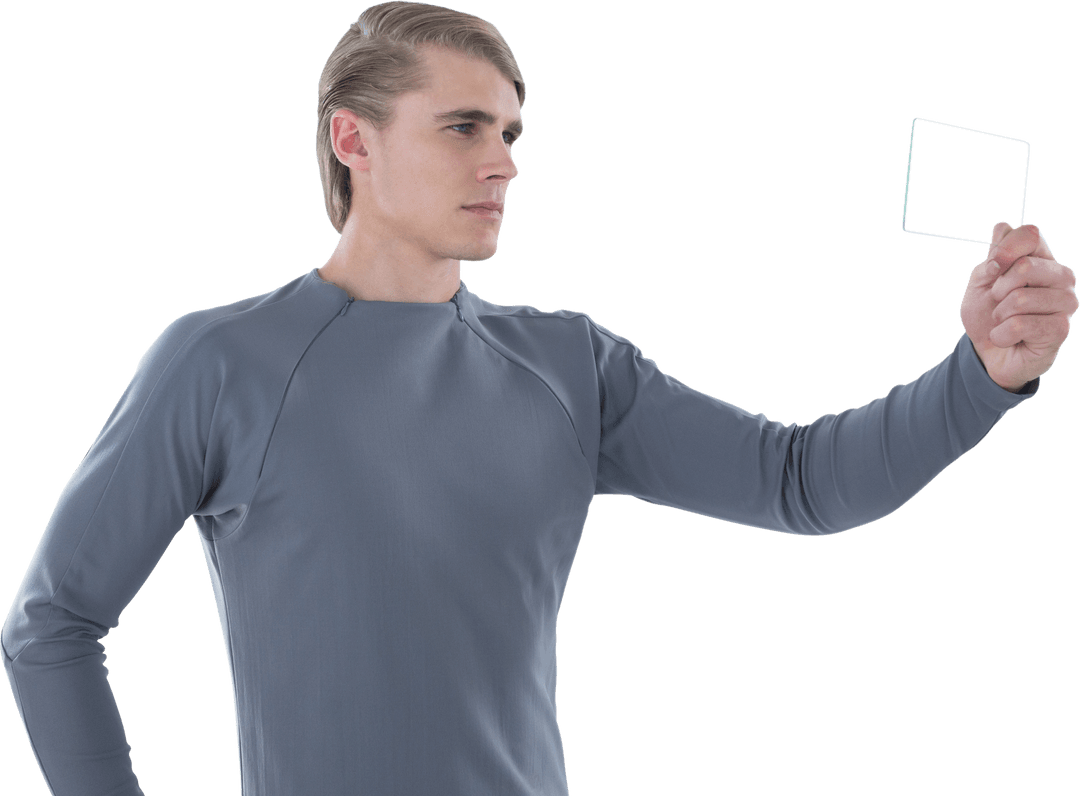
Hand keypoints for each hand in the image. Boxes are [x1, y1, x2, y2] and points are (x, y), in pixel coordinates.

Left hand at [960, 222, 1077, 391]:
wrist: (988, 353)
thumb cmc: (987, 315)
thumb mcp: (980, 283)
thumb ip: (992, 258)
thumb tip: (1003, 228)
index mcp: (1042, 259)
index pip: (1031, 234)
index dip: (1003, 250)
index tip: (991, 268)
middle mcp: (1060, 277)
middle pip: (1027, 265)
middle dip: (998, 288)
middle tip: (997, 303)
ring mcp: (1065, 302)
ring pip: (1021, 298)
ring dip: (999, 314)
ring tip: (1003, 321)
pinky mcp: (1060, 329)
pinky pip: (1020, 324)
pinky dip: (1001, 334)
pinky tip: (1006, 338)